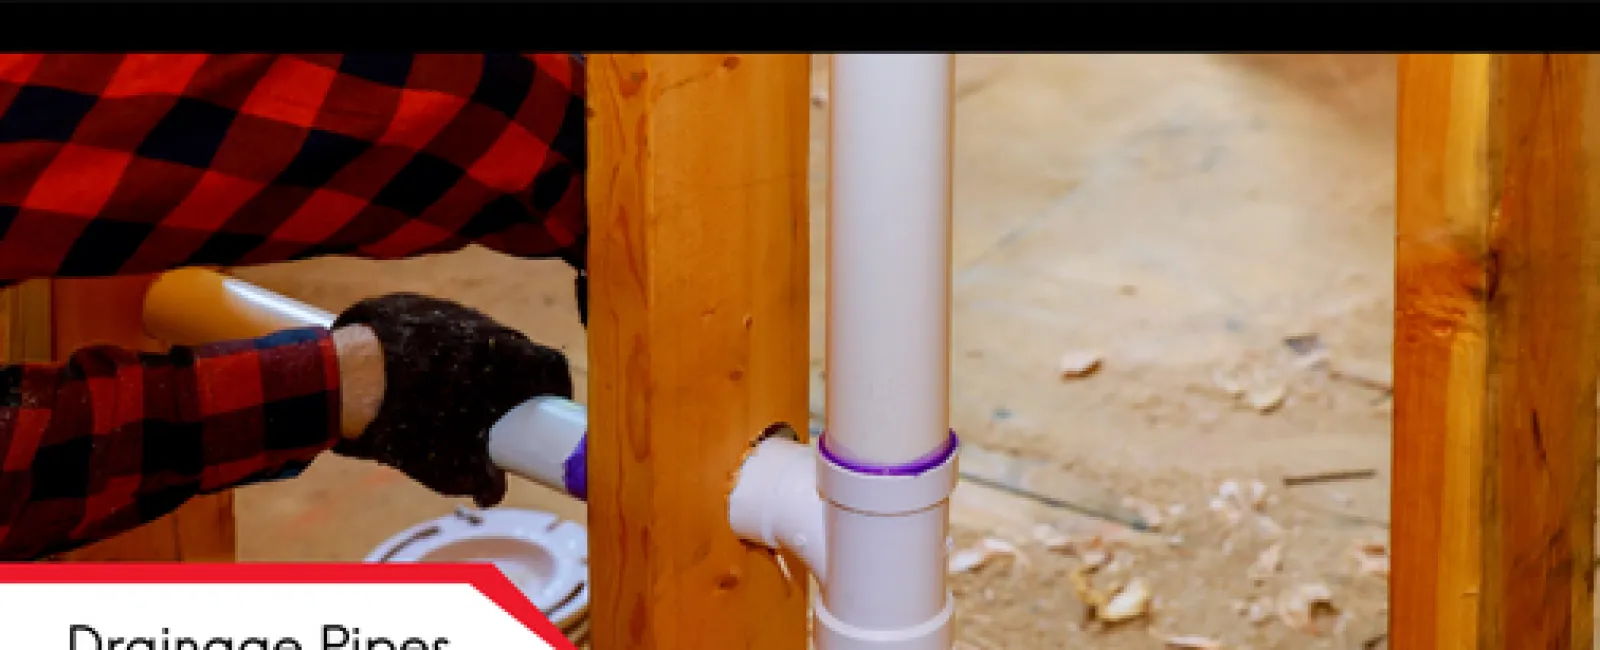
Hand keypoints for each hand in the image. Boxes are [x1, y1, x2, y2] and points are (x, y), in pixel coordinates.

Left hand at [329, 293, 573, 506]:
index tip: (547, 406)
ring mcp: (449, 310)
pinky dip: (434, 348)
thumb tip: (491, 494)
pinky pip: (436, 326)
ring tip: (447, 391)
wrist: (344, 381)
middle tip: (496, 408)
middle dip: (511, 377)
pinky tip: (413, 372)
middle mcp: (486, 326)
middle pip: (514, 349)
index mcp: (508, 358)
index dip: (554, 387)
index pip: (552, 365)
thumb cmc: (408, 425)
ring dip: (472, 361)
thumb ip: (479, 480)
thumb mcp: (448, 466)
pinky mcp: (414, 304)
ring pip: (474, 337)